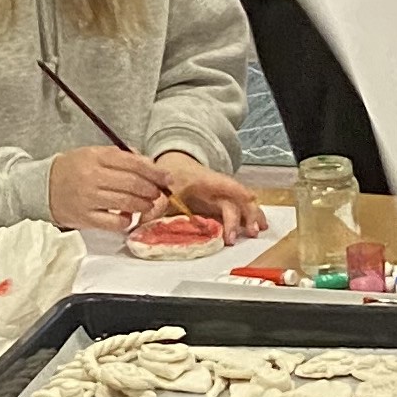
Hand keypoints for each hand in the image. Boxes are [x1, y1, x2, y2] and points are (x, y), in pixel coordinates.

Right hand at [49, 143, 176, 232]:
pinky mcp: (85, 218)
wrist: (40, 187)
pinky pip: (114, 222)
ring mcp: (88, 198)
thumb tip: (149, 165)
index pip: (133, 163)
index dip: (154, 172)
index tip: (166, 178)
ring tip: (147, 204)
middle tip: (158, 193)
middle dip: (152, 189)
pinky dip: (126, 220)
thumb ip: (120, 157)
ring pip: (127, 203)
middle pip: (133, 183)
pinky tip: (127, 216)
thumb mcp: (93, 154)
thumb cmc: (72, 170)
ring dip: (143, 205)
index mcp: (95, 157)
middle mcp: (92, 176)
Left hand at [151, 157, 267, 238]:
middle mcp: (220, 188)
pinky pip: (240, 211)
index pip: (227, 185)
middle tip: (248, 231)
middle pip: (238, 199)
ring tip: (256, 232)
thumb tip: (140, 222)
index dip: (239, 194)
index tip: (248, 205)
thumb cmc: (175, 174)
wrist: (176, 164)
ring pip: (243, 205)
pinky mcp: (221, 206)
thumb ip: (153, 206)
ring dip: (252, 217)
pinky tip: (256, 229)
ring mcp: (222, 196)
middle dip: (245, 214)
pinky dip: (249, 219)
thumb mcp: (164, 187)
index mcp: (208, 181)